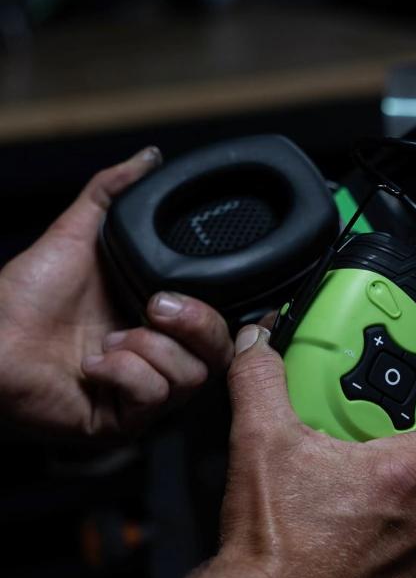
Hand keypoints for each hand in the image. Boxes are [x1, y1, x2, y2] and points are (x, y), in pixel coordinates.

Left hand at [0, 148, 233, 439]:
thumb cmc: (26, 293)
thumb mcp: (79, 233)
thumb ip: (114, 193)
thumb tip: (147, 157)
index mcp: (158, 321)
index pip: (219, 325)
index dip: (227, 313)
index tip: (227, 292)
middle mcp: (157, 357)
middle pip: (218, 354)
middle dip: (195, 324)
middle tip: (153, 306)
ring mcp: (143, 392)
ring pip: (191, 377)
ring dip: (150, 350)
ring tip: (109, 337)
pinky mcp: (123, 420)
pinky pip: (154, 398)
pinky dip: (125, 373)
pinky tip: (94, 363)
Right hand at [210, 324, 415, 577]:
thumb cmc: (272, 540)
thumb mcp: (261, 441)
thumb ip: (261, 382)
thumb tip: (258, 348)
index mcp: (403, 477)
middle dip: (405, 468)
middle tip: (365, 461)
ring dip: (396, 514)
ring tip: (350, 509)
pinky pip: (410, 567)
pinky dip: (388, 555)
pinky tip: (348, 549)